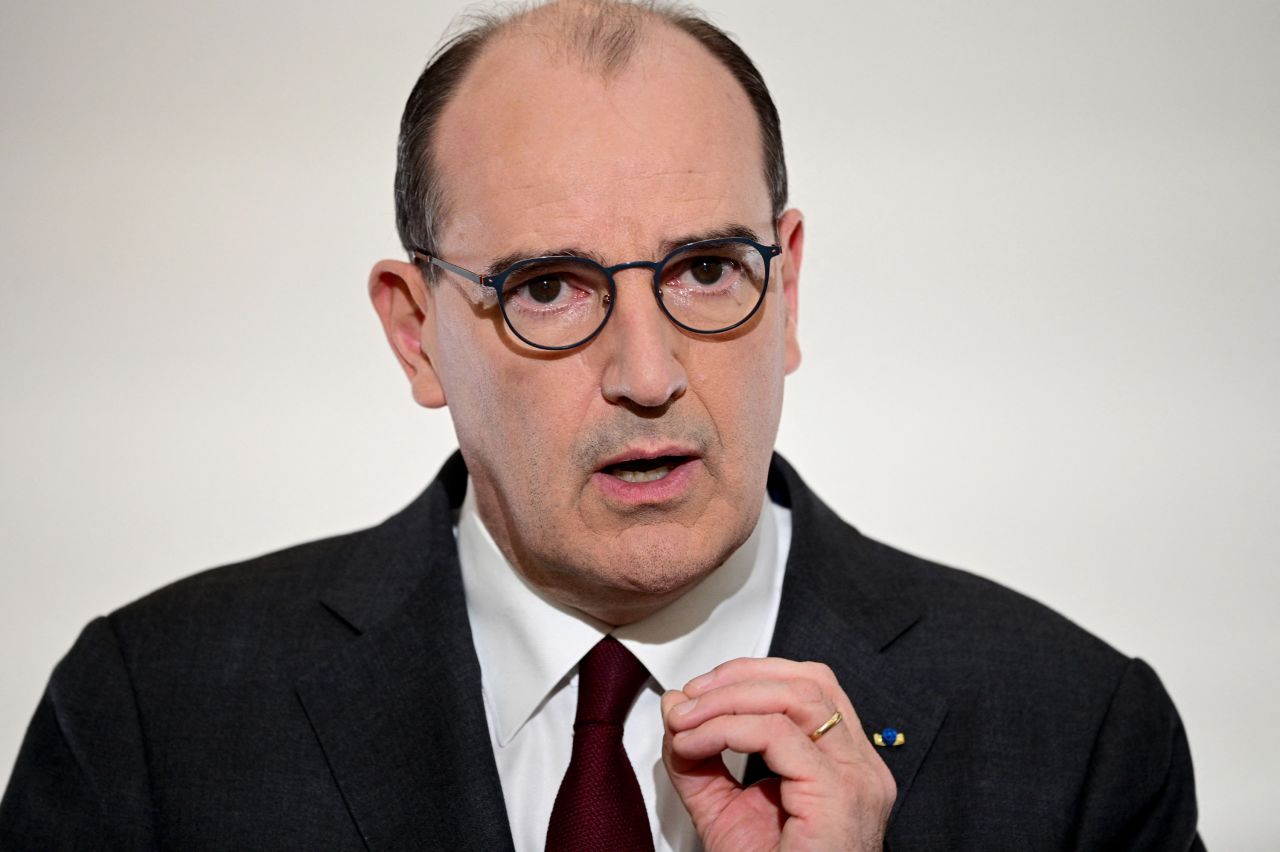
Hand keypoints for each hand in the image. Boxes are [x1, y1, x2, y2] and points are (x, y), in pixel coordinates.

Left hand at [661, 657, 894, 850]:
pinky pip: (779, 736)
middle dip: (739, 678)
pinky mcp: (838, 796)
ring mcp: (857, 780)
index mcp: (844, 764)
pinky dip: (727, 728)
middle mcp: (861, 767)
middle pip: (808, 681)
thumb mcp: (723, 811)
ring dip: (729, 699)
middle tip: (689, 698)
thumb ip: (700, 760)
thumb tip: (676, 707)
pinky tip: (695, 743)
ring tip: (687, 720)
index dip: (750, 675)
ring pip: (798, 697)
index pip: (809, 686)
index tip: (698, 691)